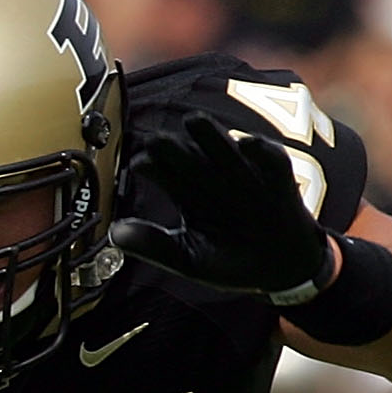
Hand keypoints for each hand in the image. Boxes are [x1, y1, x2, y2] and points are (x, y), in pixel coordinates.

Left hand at [110, 112, 336, 303]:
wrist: (276, 271)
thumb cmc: (228, 262)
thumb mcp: (188, 259)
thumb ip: (154, 246)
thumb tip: (114, 233)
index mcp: (188, 194)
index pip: (166, 174)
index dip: (153, 167)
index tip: (139, 163)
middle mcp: (214, 178)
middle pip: (191, 157)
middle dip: (174, 147)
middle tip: (156, 139)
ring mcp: (245, 175)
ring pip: (225, 150)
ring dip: (210, 135)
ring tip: (193, 120)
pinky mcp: (277, 179)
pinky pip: (270, 159)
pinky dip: (260, 150)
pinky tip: (246, 143)